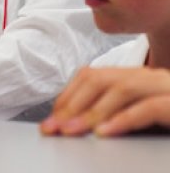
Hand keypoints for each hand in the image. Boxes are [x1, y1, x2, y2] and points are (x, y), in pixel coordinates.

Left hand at [40, 66, 169, 135]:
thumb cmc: (168, 117)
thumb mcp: (137, 114)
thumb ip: (114, 111)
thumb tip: (75, 121)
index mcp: (135, 77)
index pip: (92, 75)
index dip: (68, 95)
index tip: (52, 117)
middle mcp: (149, 77)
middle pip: (100, 80)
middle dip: (72, 104)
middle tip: (53, 127)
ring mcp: (166, 87)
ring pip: (121, 89)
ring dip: (91, 112)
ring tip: (70, 131)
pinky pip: (150, 107)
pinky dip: (124, 120)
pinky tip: (104, 134)